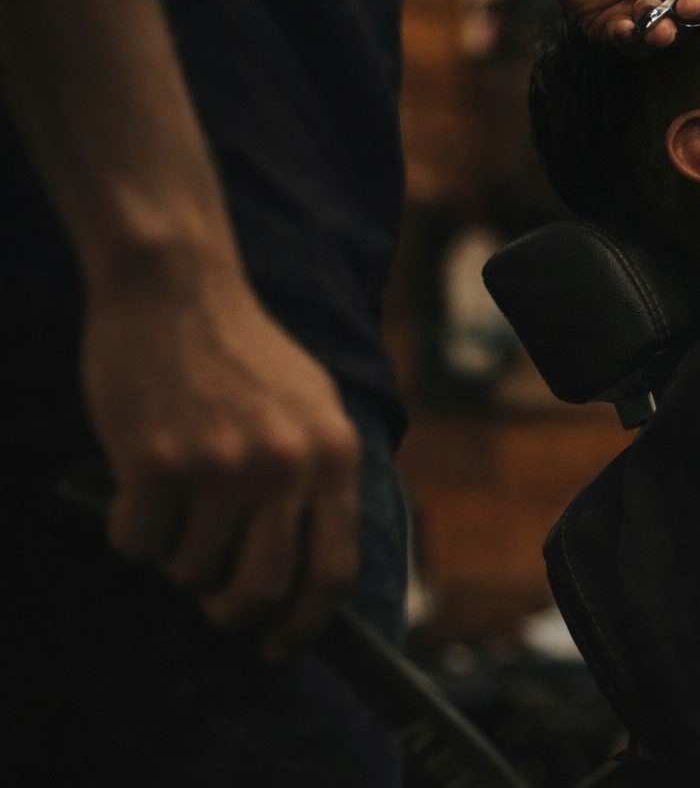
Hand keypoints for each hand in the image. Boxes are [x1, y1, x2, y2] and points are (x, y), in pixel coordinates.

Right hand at [83, 272, 360, 657]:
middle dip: (231, 611)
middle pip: (260, 591)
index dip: (306, 623)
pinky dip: (131, 531)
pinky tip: (136, 489)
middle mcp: (286, 467)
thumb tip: (312, 573)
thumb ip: (321, 479)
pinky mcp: (155, 463)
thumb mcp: (314, 406)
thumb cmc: (241, 352)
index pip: (333, 571)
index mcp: (334, 455)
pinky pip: (137, 543)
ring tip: (174, 511)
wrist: (176, 289)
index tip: (282, 644)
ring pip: (191, 572)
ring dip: (176, 559)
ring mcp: (222, 466)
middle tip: (211, 599)